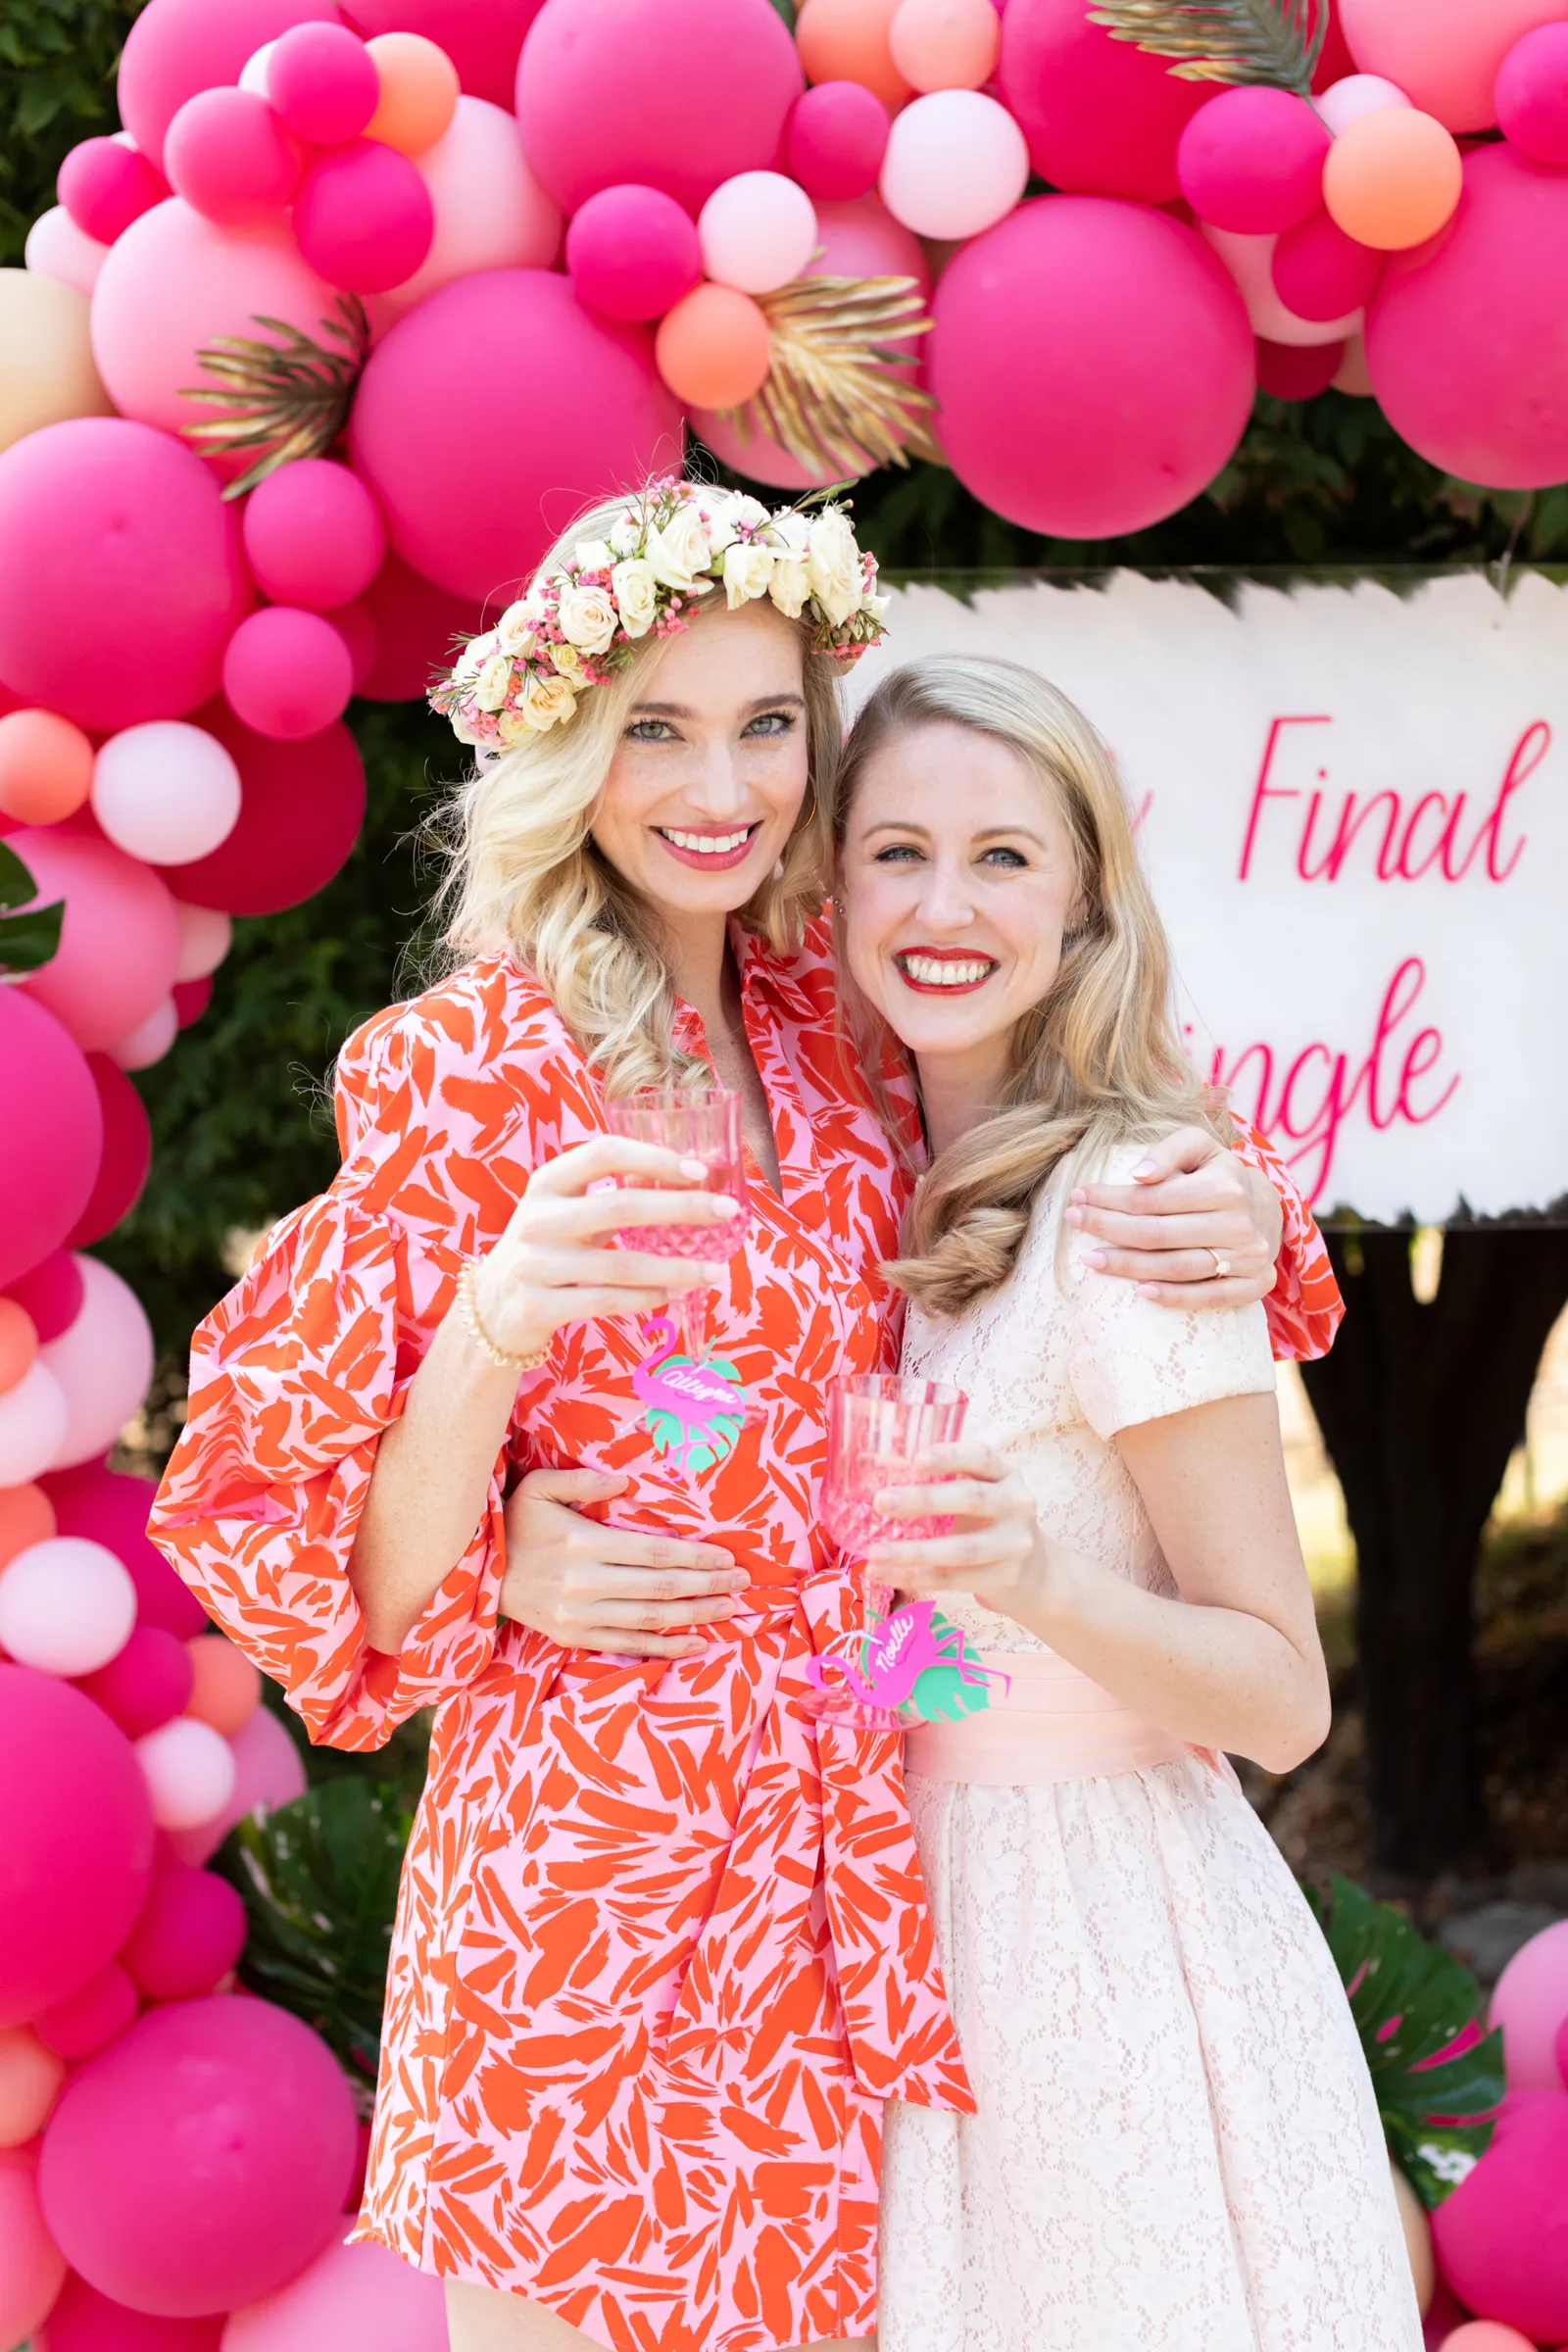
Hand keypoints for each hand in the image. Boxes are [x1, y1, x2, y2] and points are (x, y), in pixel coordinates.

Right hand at [472, 1134, 738, 1358]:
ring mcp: (533, 1263)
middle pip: (620, 1206)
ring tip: (715, 1271)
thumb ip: (615, 1195)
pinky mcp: (537, 1305)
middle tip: (727, 1212)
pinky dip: (647, 1298)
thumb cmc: (548, 1249)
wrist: (493, 1307)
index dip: (653, 1157)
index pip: (603, 1153)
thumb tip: (696, 1179)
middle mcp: (537, 1218)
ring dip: (676, 1267)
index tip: (700, 1169)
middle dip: (682, 1207)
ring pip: (620, 1264)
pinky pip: (605, 1301)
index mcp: (547, 1183)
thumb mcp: (566, 1212)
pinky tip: (675, 1294)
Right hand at [499, 1468, 749, 1658]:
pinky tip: (696, 1642)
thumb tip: (626, 1479)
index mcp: (581, 1544)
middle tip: (743, 1583)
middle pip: (660, 1586)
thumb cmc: (516, 1524)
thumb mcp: (539, 1488)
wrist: (476, 1574)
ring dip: (695, 1615)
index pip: (653, 1551)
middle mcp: (584, 1584)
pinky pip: (628, 1645)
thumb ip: (582, 1479)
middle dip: (707, 1585)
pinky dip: (664, 1648)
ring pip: (650, 1619)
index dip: (694, 1555)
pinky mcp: (573, 1637)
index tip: (726, 1557)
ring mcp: (579, 1616)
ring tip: (729, 1609)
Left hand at [864, 1441, 1053, 1619]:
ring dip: (912, 1552)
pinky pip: (952, 1579)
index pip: (981, 1457)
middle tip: (880, 1502)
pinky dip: (913, 1577)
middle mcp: (1017, 1505)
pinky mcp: (1003, 1579)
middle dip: (923, 1500)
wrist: (1033, 1573)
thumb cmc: (988, 1521)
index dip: (950, 1456)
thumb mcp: (975, 1491)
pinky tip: (882, 1574)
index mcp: (1005, 1474)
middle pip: (970, 1499)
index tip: (916, 1459)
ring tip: (874, 1553)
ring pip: (960, 1549)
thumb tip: (871, 1463)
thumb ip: (933, 1478)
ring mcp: (1013, 1545)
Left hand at [1064, 1127, 1280, 1309]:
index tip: (1078, 1196)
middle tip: (1073, 1222)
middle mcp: (1240, 1224)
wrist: (1266, 1208)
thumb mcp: (1199, 1147)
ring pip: (1178, 1268)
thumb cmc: (1217, 1174)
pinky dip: (1173, 1297)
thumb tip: (1137, 1175)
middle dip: (1108, 1228)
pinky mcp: (1256, 1285)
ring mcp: (1249, 1257)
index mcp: (1226, 1186)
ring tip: (1091, 1259)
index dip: (1110, 1199)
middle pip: (1159, 1234)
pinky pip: (1209, 1297)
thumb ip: (1168, 1151)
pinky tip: (1138, 1291)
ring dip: (1129, 1267)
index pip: (1154, 1198)